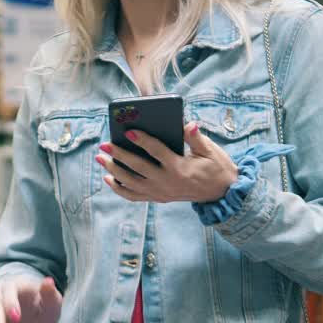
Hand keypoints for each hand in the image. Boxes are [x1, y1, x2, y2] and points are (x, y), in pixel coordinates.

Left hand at [96, 123, 237, 203]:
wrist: (222, 193)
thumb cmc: (216, 167)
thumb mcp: (210, 151)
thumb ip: (196, 138)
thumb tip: (188, 124)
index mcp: (180, 167)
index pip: (157, 151)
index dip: (142, 140)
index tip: (129, 130)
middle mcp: (167, 182)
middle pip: (138, 168)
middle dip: (119, 156)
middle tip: (104, 145)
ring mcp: (161, 192)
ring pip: (132, 183)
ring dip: (113, 171)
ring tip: (100, 158)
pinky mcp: (159, 198)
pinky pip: (135, 196)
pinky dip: (120, 188)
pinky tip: (109, 178)